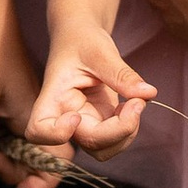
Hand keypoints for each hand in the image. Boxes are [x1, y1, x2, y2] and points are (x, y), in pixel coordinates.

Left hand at [0, 0, 61, 187]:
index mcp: (37, 114)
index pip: (55, 163)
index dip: (40, 183)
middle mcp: (35, 111)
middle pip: (34, 159)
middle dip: (12, 170)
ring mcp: (20, 103)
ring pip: (18, 144)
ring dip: (0, 155)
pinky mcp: (6, 94)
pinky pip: (6, 127)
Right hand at [26, 28, 156, 162]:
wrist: (83, 37)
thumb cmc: (82, 39)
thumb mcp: (100, 50)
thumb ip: (121, 74)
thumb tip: (148, 93)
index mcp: (53, 97)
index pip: (39, 130)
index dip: (57, 134)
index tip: (77, 115)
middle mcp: (65, 116)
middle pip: (87, 143)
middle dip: (118, 130)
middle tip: (137, 102)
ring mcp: (84, 123)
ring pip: (103, 150)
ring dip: (126, 134)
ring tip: (136, 102)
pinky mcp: (100, 123)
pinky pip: (116, 140)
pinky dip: (131, 127)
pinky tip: (133, 103)